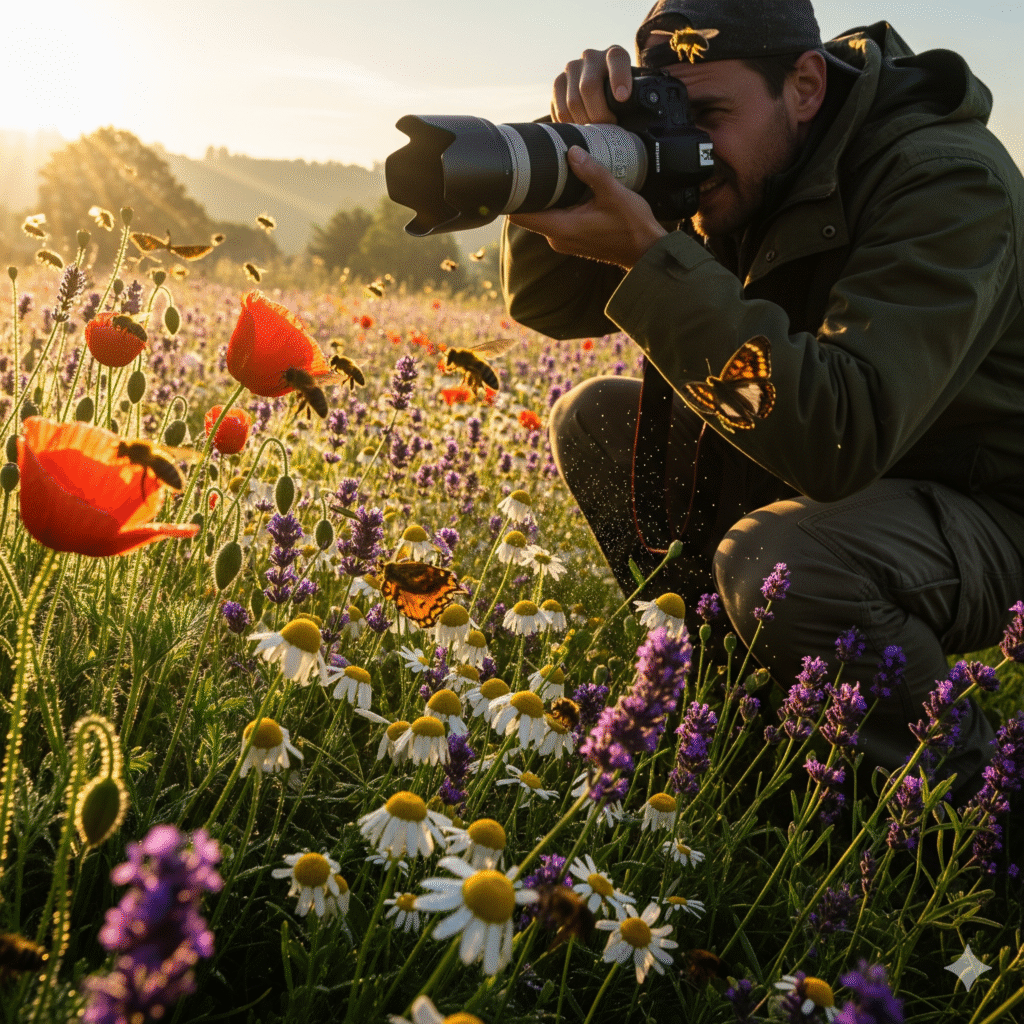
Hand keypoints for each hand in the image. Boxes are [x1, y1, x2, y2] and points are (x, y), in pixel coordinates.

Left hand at [508, 147, 666, 269]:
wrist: (646, 250)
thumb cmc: (632, 227)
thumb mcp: (614, 193)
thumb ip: (592, 172)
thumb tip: (572, 152)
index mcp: (561, 228)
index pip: (520, 216)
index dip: (513, 196)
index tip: (513, 175)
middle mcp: (557, 237)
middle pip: (529, 213)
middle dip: (530, 190)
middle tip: (533, 164)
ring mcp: (564, 240)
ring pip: (543, 214)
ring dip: (545, 196)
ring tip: (552, 172)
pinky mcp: (572, 238)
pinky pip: (555, 218)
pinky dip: (557, 203)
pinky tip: (567, 187)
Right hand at [553, 44, 632, 123]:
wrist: (601, 90)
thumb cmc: (622, 98)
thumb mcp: (633, 94)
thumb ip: (636, 100)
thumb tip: (638, 118)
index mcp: (614, 55)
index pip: (616, 59)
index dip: (619, 77)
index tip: (622, 97)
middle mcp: (591, 57)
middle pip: (589, 87)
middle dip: (598, 114)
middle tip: (607, 128)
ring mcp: (572, 68)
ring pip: (572, 101)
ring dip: (583, 122)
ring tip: (593, 132)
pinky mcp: (558, 82)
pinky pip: (559, 109)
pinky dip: (570, 124)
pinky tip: (579, 129)